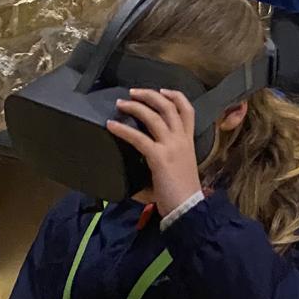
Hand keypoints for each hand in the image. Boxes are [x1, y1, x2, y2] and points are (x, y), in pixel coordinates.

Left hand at [106, 88, 201, 218]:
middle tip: (133, 92)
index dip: (174, 95)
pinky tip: (111, 125)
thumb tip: (137, 160)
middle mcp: (181, 139)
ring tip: (120, 103)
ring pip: (153, 116)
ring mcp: (171, 146)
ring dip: (135, 107)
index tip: (162, 90)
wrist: (188, 207)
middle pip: (168, 106)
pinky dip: (123, 129)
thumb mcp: (176, 167)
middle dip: (149, 95)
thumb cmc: (181, 192)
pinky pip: (138, 137)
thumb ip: (161, 158)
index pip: (187, 110)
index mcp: (188, 140)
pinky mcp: (159, 157)